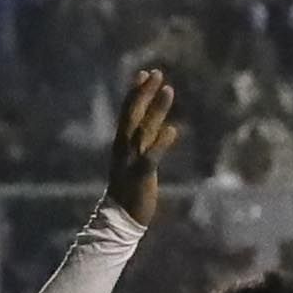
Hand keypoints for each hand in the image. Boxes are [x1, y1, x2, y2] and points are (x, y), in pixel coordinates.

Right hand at [101, 66, 179, 227]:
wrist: (120, 219)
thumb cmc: (130, 189)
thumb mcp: (137, 161)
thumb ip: (146, 143)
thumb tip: (162, 125)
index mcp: (122, 144)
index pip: (128, 113)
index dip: (136, 92)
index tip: (145, 73)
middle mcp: (123, 148)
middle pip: (132, 114)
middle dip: (143, 92)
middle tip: (156, 73)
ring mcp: (130, 161)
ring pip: (142, 129)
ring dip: (155, 109)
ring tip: (169, 90)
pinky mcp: (140, 176)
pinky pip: (151, 157)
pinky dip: (160, 143)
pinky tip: (172, 130)